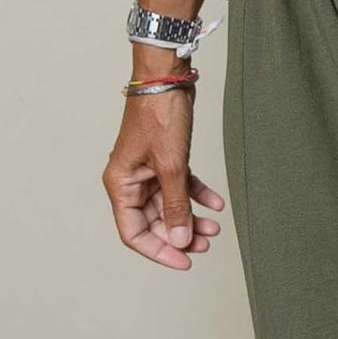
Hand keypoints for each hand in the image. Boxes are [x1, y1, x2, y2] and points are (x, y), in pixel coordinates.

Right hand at [102, 88, 225, 269]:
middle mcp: (131, 180)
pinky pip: (181, 186)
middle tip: (206, 243)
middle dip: (180, 234)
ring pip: (170, 205)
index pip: (134, 233)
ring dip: (192, 217)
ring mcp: (148, 170)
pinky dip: (197, 195)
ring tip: (214, 228)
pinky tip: (217, 204)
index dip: (159, 251)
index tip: (184, 261)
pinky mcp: (166, 159)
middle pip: (154, 222)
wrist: (167, 76)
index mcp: (120, 184)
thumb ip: (176, 206)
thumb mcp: (171, 166)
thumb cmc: (159, 115)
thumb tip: (181, 240)